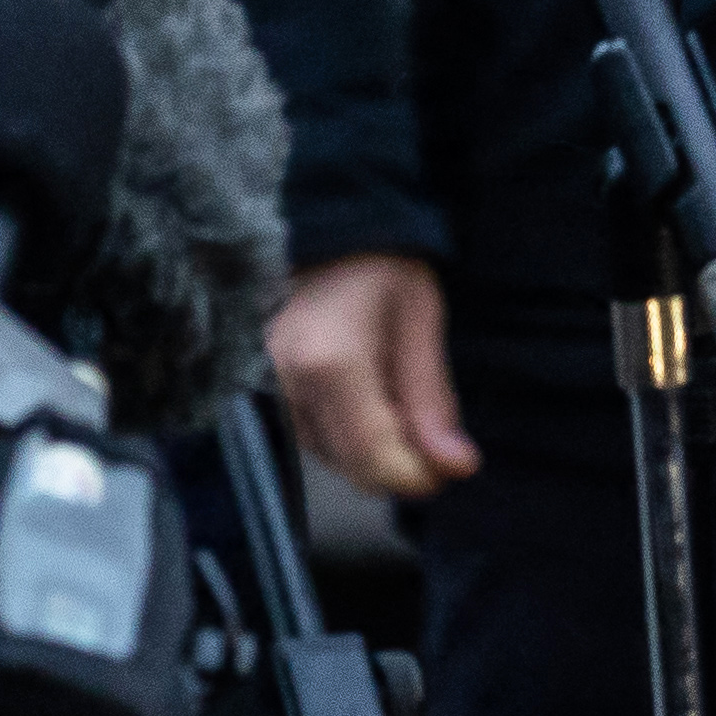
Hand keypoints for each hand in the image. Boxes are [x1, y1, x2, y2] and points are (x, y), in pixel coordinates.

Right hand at [265, 252, 476, 504]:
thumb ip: (431, 398)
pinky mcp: (259, 397)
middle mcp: (284, 383)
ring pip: (335, 460)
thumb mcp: (419, 319)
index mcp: (328, 360)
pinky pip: (314, 442)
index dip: (419, 474)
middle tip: (427, 418)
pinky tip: (360, 394)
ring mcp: (264, 391)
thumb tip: (456, 466)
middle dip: (401, 459)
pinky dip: (347, 434)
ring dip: (373, 445)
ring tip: (387, 388)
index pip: (374, 456)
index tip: (452, 462)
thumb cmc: (377, 270)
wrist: (320, 240)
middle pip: (353, 467)